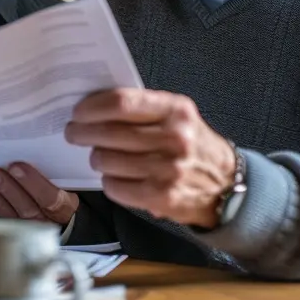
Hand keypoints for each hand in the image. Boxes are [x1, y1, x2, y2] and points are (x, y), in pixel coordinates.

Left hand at [0, 162, 78, 226]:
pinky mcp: (18, 228)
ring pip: (13, 215)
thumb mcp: (68, 183)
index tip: (17, 166)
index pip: (51, 198)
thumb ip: (55, 173)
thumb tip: (31, 149)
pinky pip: (3, 217)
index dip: (33, 183)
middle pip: (29, 208)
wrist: (63, 217)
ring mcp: (32, 228)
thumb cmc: (65, 192)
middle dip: (10, 189)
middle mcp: (49, 221)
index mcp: (66, 207)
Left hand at [66, 88, 236, 228]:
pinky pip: (115, 187)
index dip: (92, 107)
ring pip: (107, 160)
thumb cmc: (191, 145)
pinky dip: (109, 182)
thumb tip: (94, 106)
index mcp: (175, 110)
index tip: (78, 112)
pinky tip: (115, 177)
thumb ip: (143, 108)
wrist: (226, 184)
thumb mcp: (177, 116)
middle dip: (82, 132)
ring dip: (96, 158)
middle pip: (109, 132)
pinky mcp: (162, 196)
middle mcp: (174, 137)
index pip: (121, 103)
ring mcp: (168, 169)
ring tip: (99, 156)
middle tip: (74, 133)